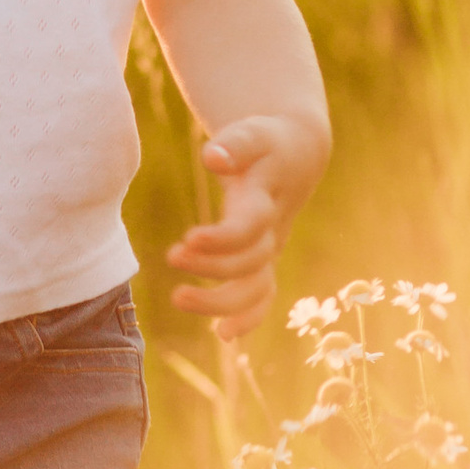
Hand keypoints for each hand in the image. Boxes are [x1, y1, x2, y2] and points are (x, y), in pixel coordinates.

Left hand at [165, 111, 328, 336]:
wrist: (298, 154)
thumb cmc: (267, 141)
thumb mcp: (253, 133)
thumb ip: (234, 143)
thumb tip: (212, 157)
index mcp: (268, 200)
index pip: (250, 227)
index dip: (222, 240)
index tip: (187, 240)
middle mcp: (273, 231)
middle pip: (251, 263)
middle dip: (212, 268)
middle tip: (171, 256)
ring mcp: (272, 249)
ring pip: (257, 288)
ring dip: (222, 302)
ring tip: (179, 298)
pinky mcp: (265, 259)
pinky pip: (263, 297)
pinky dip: (248, 319)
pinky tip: (223, 335)